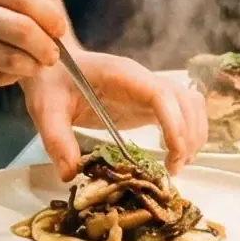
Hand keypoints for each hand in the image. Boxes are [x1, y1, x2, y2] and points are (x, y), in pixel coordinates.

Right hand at [0, 0, 61, 94]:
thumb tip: (38, 11)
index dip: (49, 14)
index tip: (58, 26)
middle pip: (24, 30)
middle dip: (47, 45)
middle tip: (52, 53)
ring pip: (11, 58)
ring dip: (30, 66)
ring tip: (34, 66)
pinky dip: (6, 77)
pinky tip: (7, 73)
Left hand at [21, 54, 207, 179]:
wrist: (51, 66)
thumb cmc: (51, 83)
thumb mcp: (45, 110)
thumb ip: (57, 140)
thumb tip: (71, 174)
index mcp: (121, 75)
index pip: (160, 94)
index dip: (174, 123)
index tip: (174, 153)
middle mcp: (142, 79)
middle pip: (184, 101)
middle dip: (188, 136)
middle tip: (173, 170)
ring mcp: (148, 89)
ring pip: (190, 104)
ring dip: (194, 134)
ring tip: (177, 165)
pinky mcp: (148, 101)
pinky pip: (183, 111)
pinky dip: (188, 132)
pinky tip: (174, 155)